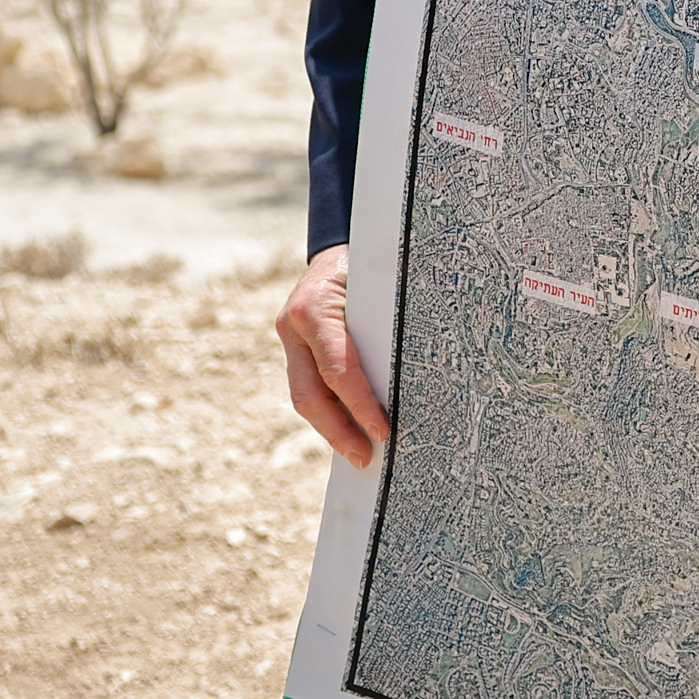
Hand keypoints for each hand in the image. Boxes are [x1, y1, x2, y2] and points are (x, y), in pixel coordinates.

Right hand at [274, 244, 390, 469]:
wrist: (341, 239)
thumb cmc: (371, 260)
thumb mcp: (381, 284)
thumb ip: (386, 324)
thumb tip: (409, 376)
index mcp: (314, 308)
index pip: (338, 369)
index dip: (360, 405)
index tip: (383, 430)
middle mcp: (293, 325)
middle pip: (310, 395)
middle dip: (339, 432)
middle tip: (366, 459)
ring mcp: (288, 337)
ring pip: (305, 395)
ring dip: (331, 428)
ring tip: (358, 452)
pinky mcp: (295, 345)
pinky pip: (308, 385)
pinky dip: (328, 410)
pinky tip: (348, 429)